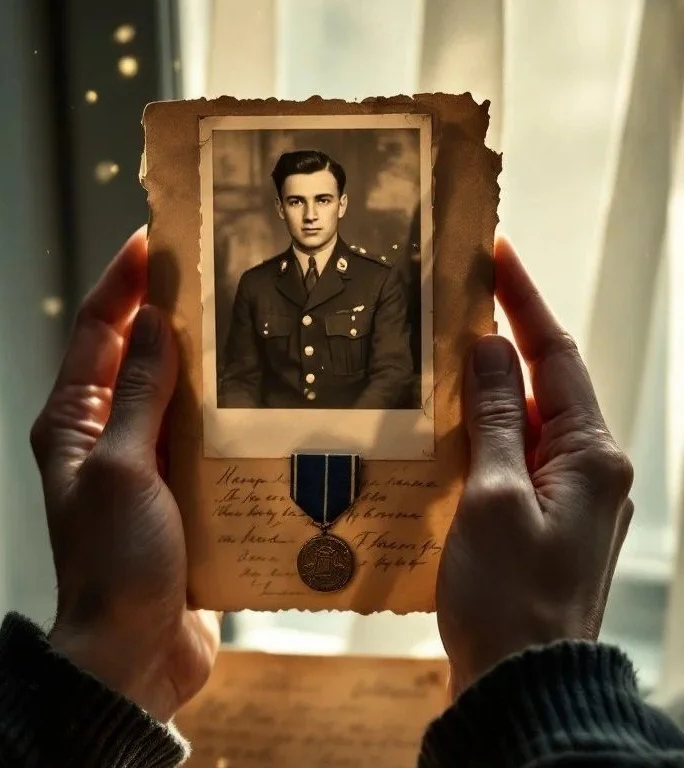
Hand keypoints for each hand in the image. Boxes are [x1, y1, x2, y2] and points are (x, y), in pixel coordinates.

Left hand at [31, 229, 219, 720]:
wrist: (134, 654)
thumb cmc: (114, 561)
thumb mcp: (121, 467)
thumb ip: (139, 394)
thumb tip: (153, 320)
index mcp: (75, 420)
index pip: (98, 330)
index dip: (124, 281)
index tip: (156, 238)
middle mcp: (108, 434)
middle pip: (142, 356)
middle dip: (175, 315)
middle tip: (219, 277)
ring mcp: (148, 463)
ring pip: (180, 396)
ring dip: (210, 366)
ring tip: (253, 329)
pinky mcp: (182, 491)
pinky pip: (205, 438)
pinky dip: (228, 416)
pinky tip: (265, 401)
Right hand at [437, 236, 633, 697]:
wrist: (520, 682)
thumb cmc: (507, 596)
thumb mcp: (492, 496)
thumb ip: (497, 418)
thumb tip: (493, 347)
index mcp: (590, 456)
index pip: (557, 356)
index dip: (524, 302)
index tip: (497, 253)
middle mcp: (590, 468)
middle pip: (545, 385)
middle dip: (503, 343)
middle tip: (456, 304)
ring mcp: (568, 494)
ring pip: (525, 421)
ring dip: (488, 391)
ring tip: (442, 359)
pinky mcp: (543, 516)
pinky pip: (514, 455)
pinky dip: (484, 433)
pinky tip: (448, 427)